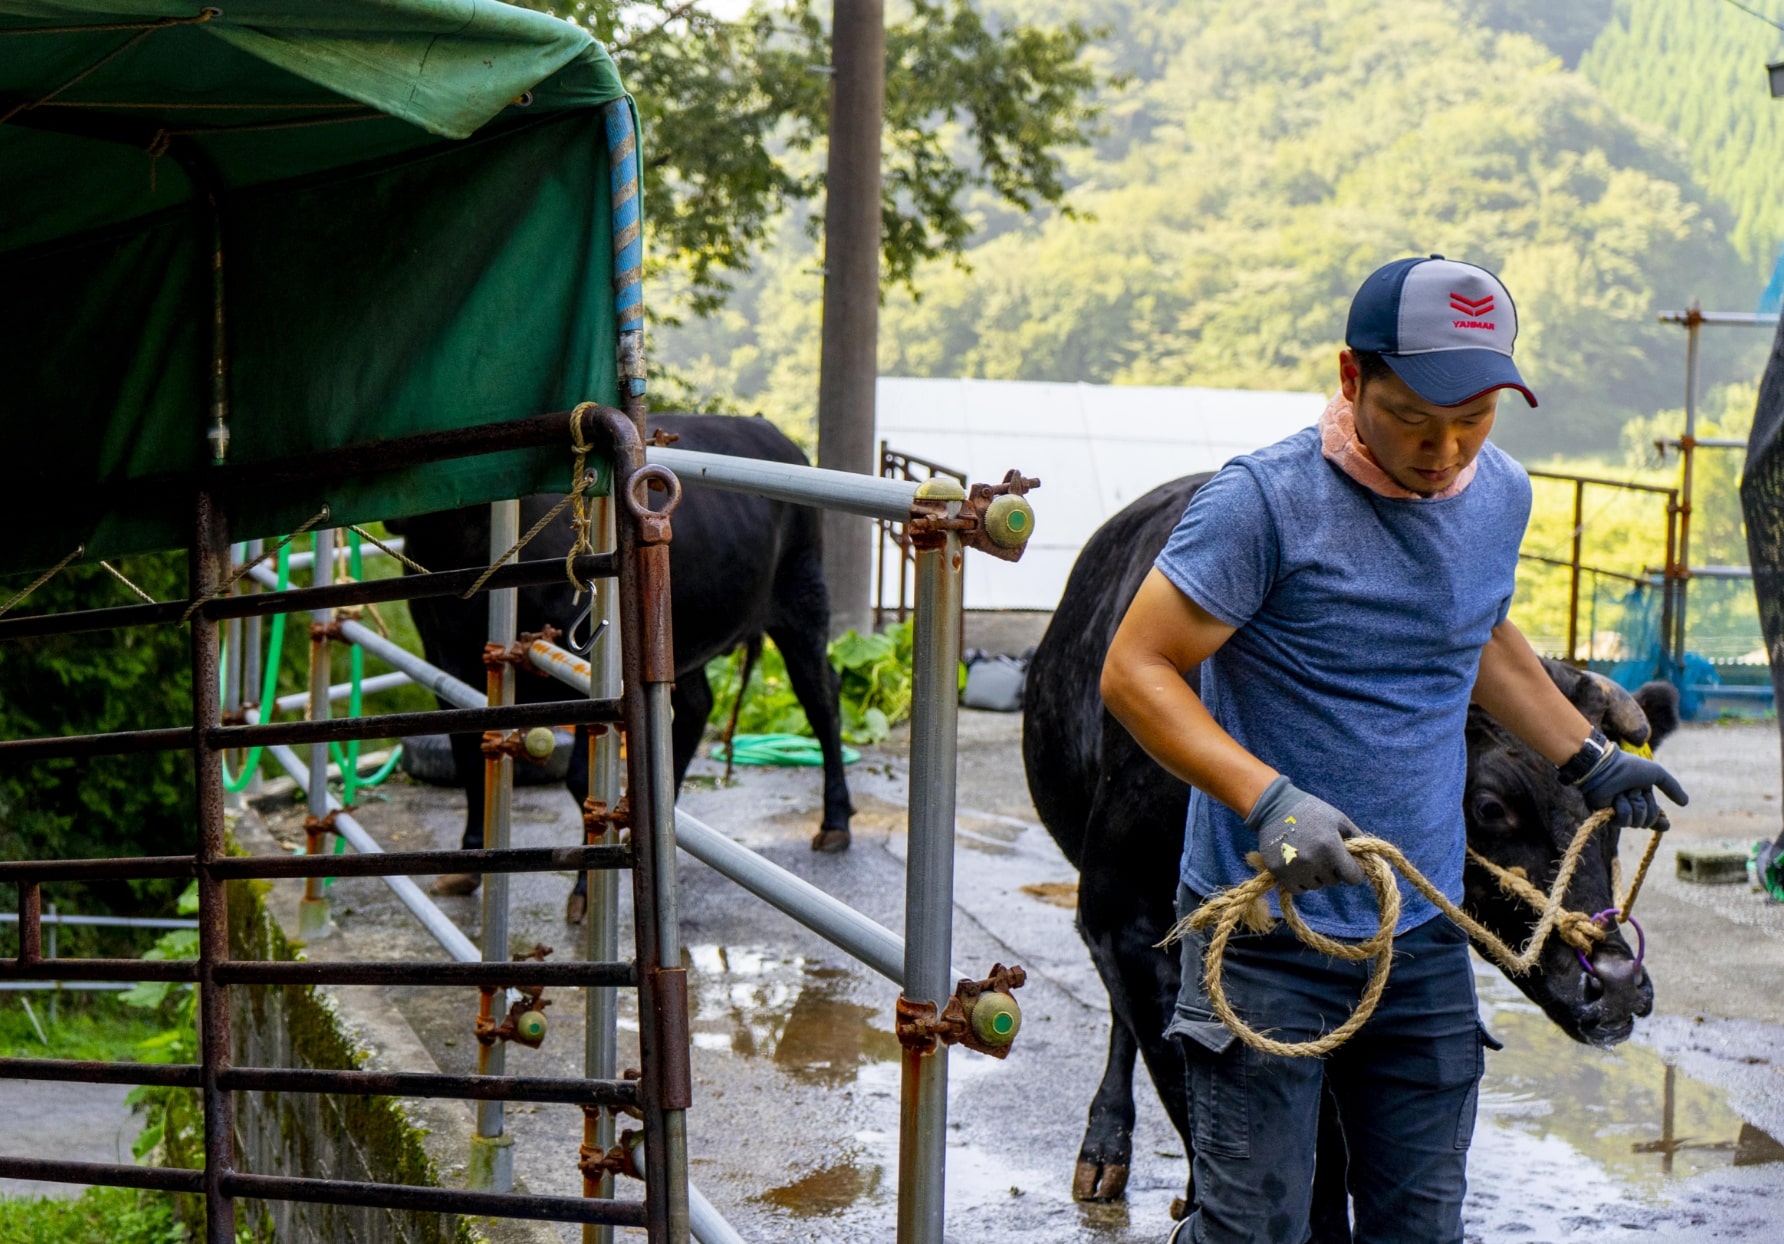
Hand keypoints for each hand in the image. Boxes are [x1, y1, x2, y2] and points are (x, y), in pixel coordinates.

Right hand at [1243, 777, 1366, 893]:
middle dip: (1332, 871)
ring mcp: (1295, 868)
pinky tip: (1297, 867)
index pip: (1353, 877)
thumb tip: (1369, 855)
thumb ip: (1356, 836)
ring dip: (1315, 876)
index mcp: (1331, 847)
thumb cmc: (1310, 810)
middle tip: (1322, 855)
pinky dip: (1300, 882)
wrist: (1274, 806)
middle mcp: (1314, 861)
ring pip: (1315, 886)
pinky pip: (1298, 889)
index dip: (1353, 872)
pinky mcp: (1279, 872)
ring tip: (1308, 858)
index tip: (1347, 865)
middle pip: (1333, 882)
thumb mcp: (1337, 818)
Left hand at [1577, 747, 1687, 829]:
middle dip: (1645, 807)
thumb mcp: (1656, 773)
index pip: (1655, 815)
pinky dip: (1623, 809)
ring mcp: (1619, 810)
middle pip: (1649, 820)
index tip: (1665, 824)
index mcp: (1643, 795)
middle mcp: (1632, 804)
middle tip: (1634, 791)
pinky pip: (1624, 821)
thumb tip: (1685, 803)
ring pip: (1637, 822)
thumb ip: (1671, 786)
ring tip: (1623, 792)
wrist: (1604, 768)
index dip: (1660, 822)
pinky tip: (1615, 798)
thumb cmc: (1628, 767)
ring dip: (1634, 806)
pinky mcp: (1607, 815)